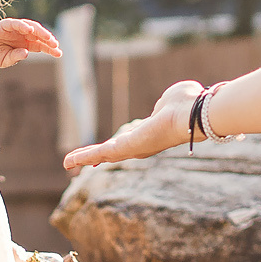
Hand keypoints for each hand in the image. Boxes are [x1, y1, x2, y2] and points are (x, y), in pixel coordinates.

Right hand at [0, 18, 60, 68]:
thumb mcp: (3, 61)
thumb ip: (14, 58)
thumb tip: (26, 53)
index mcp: (23, 44)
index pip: (40, 45)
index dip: (49, 48)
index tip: (59, 53)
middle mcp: (20, 35)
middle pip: (38, 35)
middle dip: (48, 40)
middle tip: (56, 45)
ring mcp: (12, 29)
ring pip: (29, 27)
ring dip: (39, 31)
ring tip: (48, 37)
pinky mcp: (2, 25)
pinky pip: (14, 23)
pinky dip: (22, 25)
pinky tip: (29, 30)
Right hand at [63, 80, 201, 171]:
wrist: (192, 114)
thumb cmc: (188, 104)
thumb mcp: (172, 99)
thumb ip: (166, 102)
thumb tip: (169, 101)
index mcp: (149, 133)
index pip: (128, 142)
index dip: (114, 146)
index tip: (103, 151)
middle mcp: (141, 145)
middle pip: (112, 153)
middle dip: (94, 157)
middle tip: (78, 162)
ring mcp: (133, 149)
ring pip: (103, 155)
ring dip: (84, 158)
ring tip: (68, 163)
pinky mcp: (125, 149)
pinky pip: (99, 153)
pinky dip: (82, 158)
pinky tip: (69, 162)